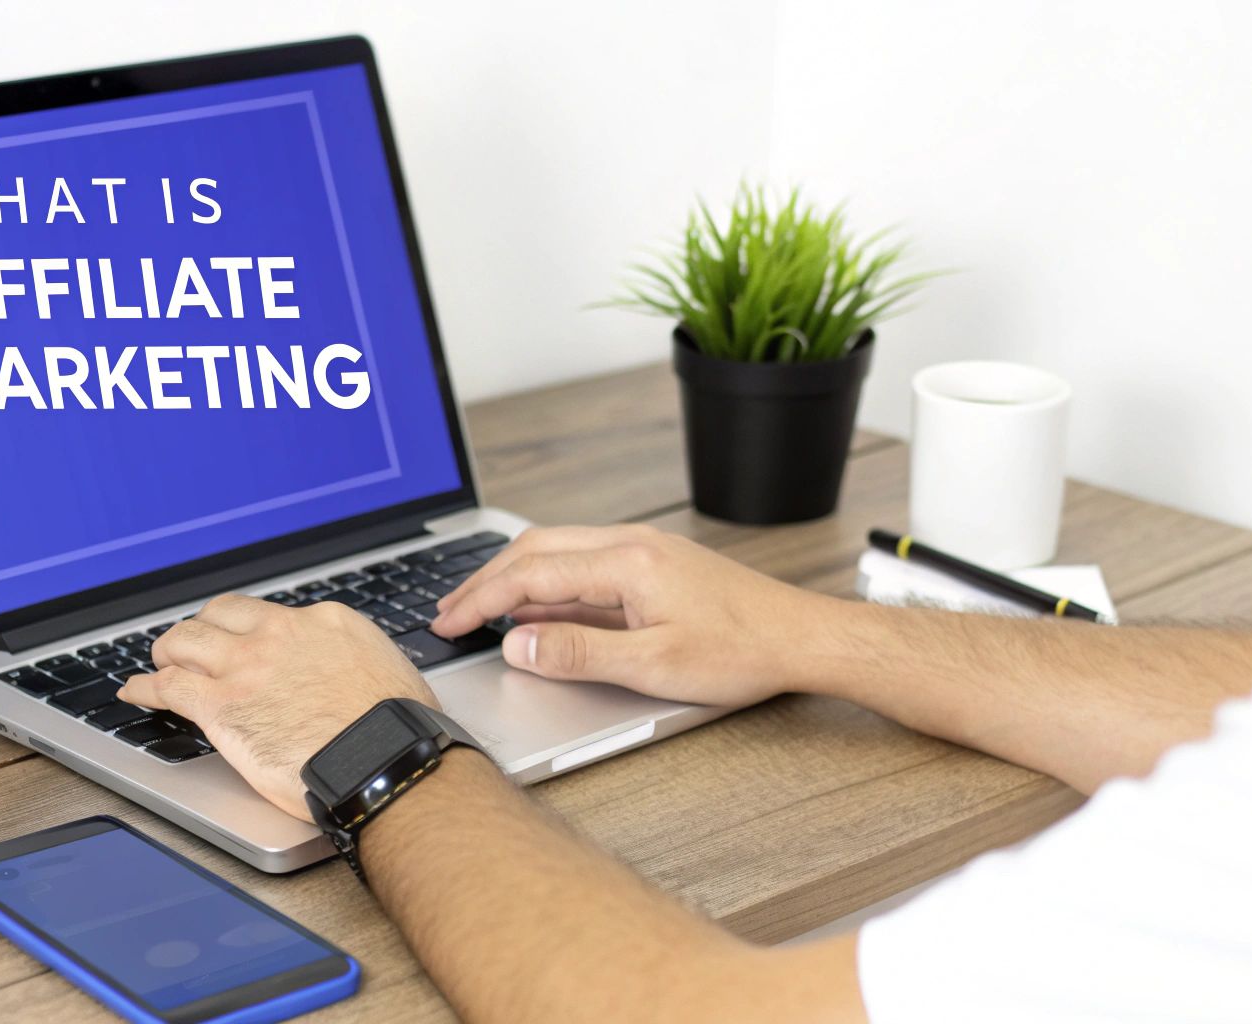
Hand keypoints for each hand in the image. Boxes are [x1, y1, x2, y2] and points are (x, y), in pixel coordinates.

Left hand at [117, 596, 436, 821]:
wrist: (383, 756)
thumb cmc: (396, 726)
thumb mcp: (384, 669)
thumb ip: (352, 662)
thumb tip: (350, 675)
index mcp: (323, 622)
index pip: (269, 614)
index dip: (249, 630)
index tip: (246, 642)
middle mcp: (279, 634)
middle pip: (220, 615)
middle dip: (202, 629)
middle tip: (194, 645)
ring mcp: (245, 667)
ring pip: (184, 641)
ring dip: (168, 651)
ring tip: (161, 663)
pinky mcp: (220, 706)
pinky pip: (166, 686)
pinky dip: (144, 687)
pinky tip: (135, 690)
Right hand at [430, 524, 832, 707]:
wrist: (802, 638)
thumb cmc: (743, 651)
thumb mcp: (654, 666)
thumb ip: (581, 654)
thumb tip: (519, 647)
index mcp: (627, 562)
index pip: (532, 574)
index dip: (482, 600)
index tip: (449, 623)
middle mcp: (632, 544)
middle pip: (536, 549)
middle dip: (486, 581)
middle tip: (449, 614)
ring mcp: (644, 550)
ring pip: (558, 551)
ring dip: (515, 579)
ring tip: (481, 610)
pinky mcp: (655, 564)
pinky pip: (585, 563)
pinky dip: (548, 584)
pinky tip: (539, 613)